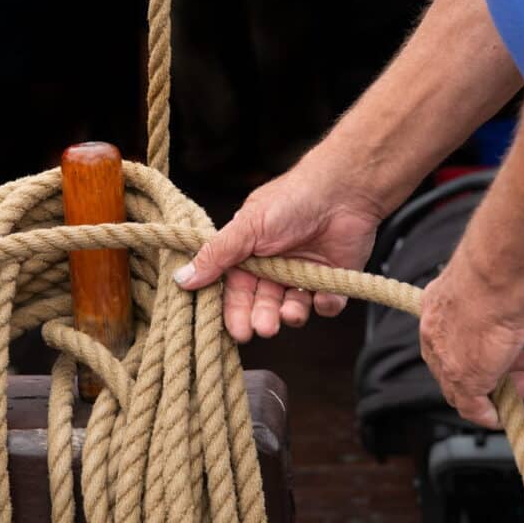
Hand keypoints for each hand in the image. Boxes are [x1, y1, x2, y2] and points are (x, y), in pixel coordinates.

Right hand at [173, 155, 382, 341]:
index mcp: (249, 254)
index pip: (236, 291)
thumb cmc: (291, 201)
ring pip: (293, 308)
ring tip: (291, 313)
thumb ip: (216, 256)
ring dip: (291, 314)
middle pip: (263, 304)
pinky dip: (325, 304)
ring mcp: (304, 274)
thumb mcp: (247, 228)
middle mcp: (274, 267)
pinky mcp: (333, 279)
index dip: (235, 312)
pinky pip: (327, 304)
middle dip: (263, 318)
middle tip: (264, 328)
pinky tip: (323, 295)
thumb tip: (180, 279)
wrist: (343, 189)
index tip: (238, 332)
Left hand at [419, 250, 523, 428]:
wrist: (495, 272)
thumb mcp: (485, 283)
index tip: (499, 351)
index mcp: (434, 309)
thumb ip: (485, 297)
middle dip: (488, 370)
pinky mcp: (464, 378)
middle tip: (519, 372)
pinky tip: (500, 416)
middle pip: (455, 365)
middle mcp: (433, 335)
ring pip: (464, 387)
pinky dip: (486, 415)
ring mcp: (448, 359)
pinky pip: (470, 407)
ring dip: (496, 390)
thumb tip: (502, 299)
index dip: (475, 350)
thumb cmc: (497, 268)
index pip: (446, 342)